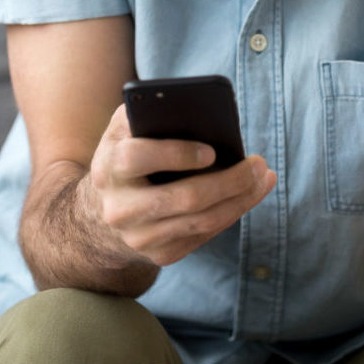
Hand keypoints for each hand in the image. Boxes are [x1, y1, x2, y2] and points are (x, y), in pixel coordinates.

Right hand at [86, 104, 276, 266]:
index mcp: (109, 168)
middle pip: (184, 198)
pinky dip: (232, 214)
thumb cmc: (124, 154)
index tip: (212, 151)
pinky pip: (204, 236)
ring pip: (201, 222)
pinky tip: (250, 195)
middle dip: (229, 181)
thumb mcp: (123, 130)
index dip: (176, 154)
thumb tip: (193, 108)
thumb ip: (147, 111)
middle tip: (259, 163)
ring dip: (240, 199)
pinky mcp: (159, 255)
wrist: (99, 213)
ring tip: (264, 177)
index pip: (137, 159)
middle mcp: (120, 209)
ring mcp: (140, 237)